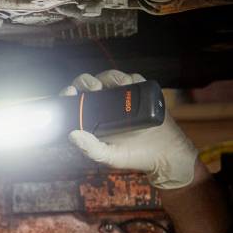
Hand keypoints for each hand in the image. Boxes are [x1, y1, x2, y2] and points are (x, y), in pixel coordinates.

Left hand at [63, 69, 197, 189]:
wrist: (164, 153)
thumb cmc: (133, 155)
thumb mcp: (109, 156)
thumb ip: (91, 149)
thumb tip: (72, 135)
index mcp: (92, 118)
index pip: (74, 100)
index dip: (68, 93)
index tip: (70, 92)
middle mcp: (105, 105)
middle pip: (90, 84)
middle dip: (88, 81)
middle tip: (95, 87)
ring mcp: (123, 97)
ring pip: (110, 78)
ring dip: (111, 77)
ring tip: (119, 84)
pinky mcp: (140, 92)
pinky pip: (134, 78)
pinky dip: (131, 78)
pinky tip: (131, 84)